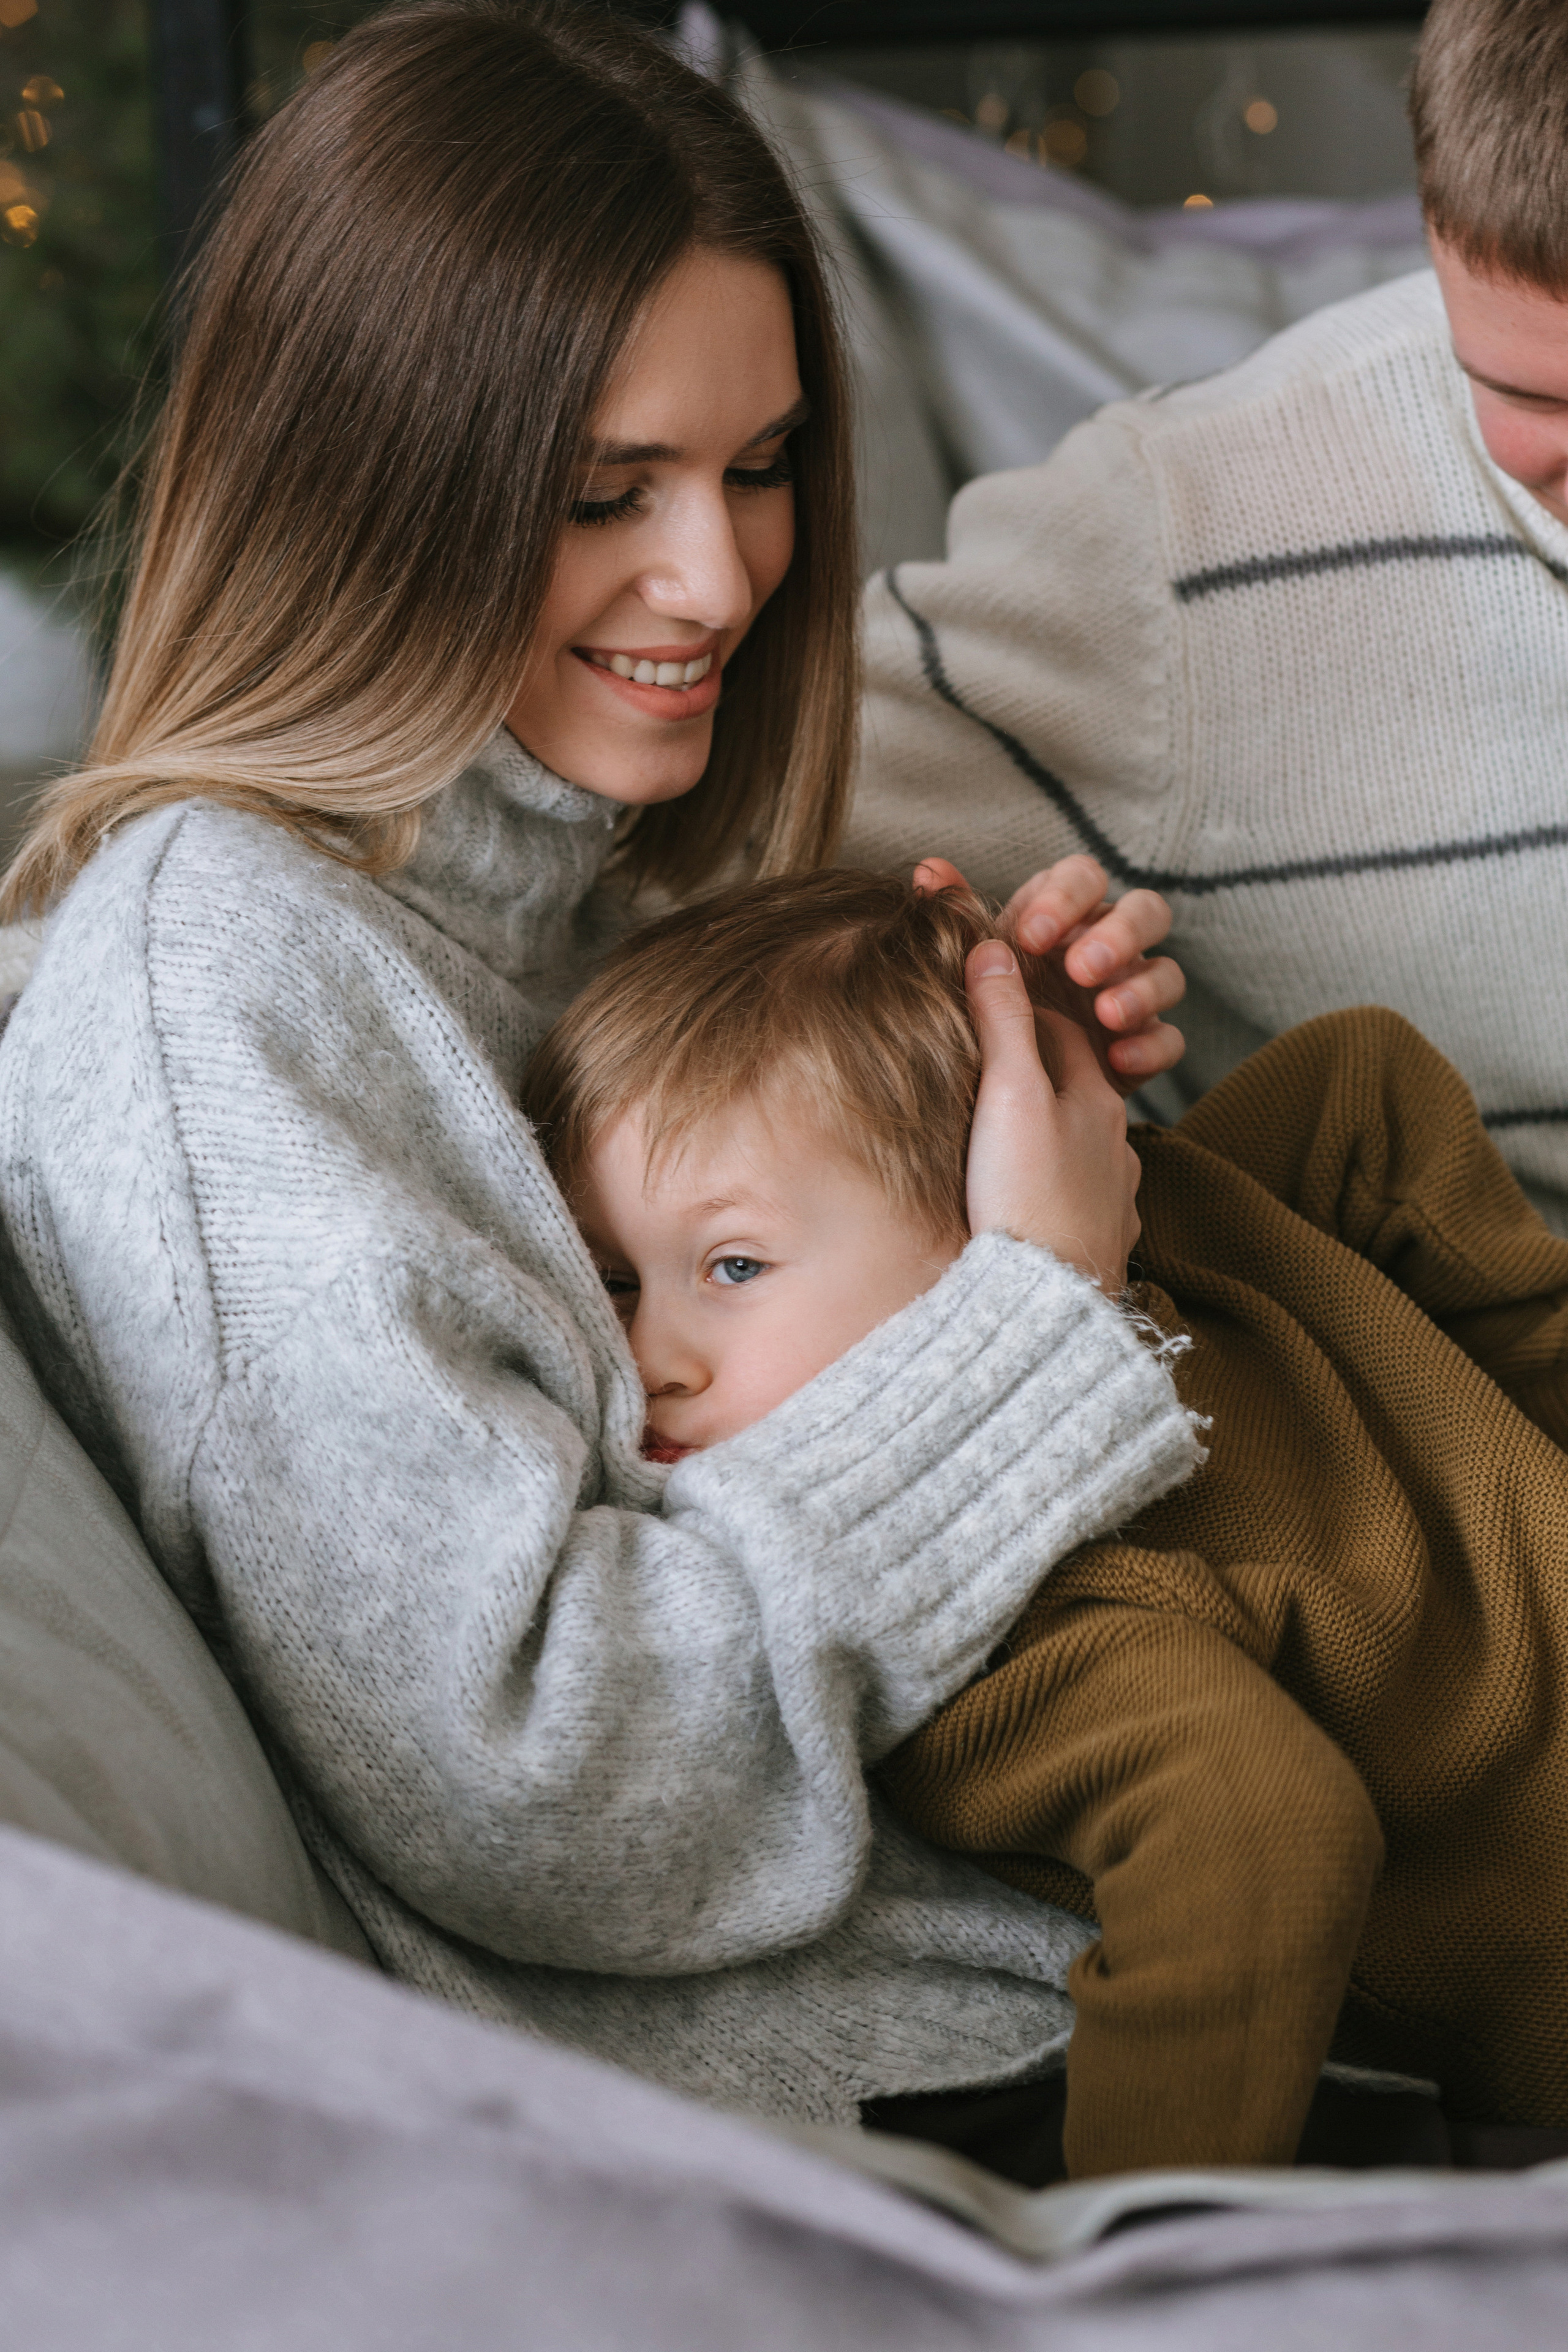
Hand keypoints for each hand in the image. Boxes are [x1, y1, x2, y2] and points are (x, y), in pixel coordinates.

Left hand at [915, 854, 1184, 1092]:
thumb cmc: (981, 1015)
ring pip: (1168, 973)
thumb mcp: (966, 970)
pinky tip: (1119, 1061)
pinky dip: (1151, 1047)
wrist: (995, 1098)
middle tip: (1081, 969)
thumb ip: (956, 919)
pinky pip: (1171, 1040)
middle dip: (1119, 935)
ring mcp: (1133, 996)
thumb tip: (929, 870)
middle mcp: (1107, 947)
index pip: (1084, 877)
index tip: (1031, 936)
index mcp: (1065, 917)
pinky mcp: (1145, 1047)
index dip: (1066, 897)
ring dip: (1141, 989)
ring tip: (1106, 1014)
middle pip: (1145, 912)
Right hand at [964, 939, 1140, 1293]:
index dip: (1020, 1013)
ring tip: (1005, 1142)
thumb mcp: (1006, 1096)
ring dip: (1050, 1137)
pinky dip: (1057, 1192)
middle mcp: (1115, 1146)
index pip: (1060, 1031)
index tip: (983, 1008)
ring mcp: (1112, 1199)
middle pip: (1073, 1090)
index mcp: (1095, 1100)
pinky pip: (1081, 1204)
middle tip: (986, 1072)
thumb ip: (1001, 1022)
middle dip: (1036, 1075)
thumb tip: (992, 948)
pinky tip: (1032, 1203)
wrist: (1046, 1303)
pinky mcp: (1100, 1245)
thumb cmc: (1023, 1195)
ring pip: (1081, 1149)